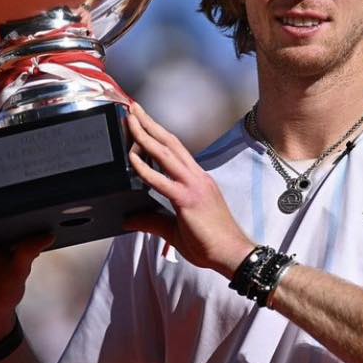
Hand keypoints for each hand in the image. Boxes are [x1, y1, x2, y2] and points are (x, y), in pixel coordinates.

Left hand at [126, 104, 254, 278]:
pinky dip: (146, 167)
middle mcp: (196, 177)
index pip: (175, 150)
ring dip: (146, 134)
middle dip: (150, 124)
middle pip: (170, 142)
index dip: (158, 134)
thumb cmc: (211, 243)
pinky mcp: (189, 199)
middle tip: (132, 108)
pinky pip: (163, 180)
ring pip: (166, 152)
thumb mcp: (175, 230)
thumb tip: (129, 220)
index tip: (143, 122)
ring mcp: (194, 186)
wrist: (233, 254)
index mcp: (197, 181)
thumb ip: (152, 221)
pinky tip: (132, 157)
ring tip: (130, 120)